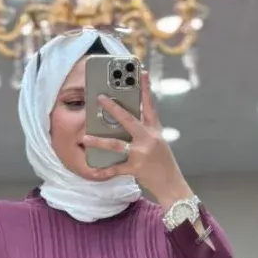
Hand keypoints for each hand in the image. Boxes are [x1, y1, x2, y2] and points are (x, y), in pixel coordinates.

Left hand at [83, 71, 191, 208]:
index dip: (145, 88)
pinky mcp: (136, 168)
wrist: (172, 185)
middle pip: (129, 119)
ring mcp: (142, 153)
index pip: (150, 105)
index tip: (141, 72)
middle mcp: (149, 138)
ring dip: (100, 141)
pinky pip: (116, 169)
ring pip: (117, 144)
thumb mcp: (157, 143)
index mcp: (155, 130)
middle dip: (113, 108)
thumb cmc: (163, 163)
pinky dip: (104, 171)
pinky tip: (94, 170)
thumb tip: (124, 121)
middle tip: (100, 98)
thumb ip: (144, 131)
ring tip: (85, 137)